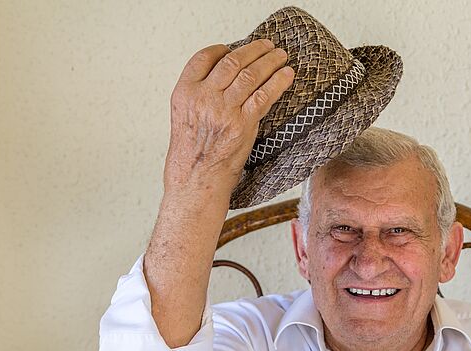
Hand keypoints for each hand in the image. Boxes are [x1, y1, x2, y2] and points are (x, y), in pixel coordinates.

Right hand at [162, 40, 294, 199]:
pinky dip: (278, 82)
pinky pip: (264, 96)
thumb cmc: (190, 157)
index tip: (235, 48)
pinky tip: (287, 75)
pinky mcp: (242, 125)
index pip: (204, 58)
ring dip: (270, 62)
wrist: (196, 184)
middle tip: (268, 46)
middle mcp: (203, 98)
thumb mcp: (184, 119)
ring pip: (250, 75)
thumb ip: (199, 97)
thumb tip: (223, 81)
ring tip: (281, 56)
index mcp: (184, 93)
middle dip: (254, 50)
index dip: (223, 49)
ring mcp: (223, 111)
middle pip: (232, 62)